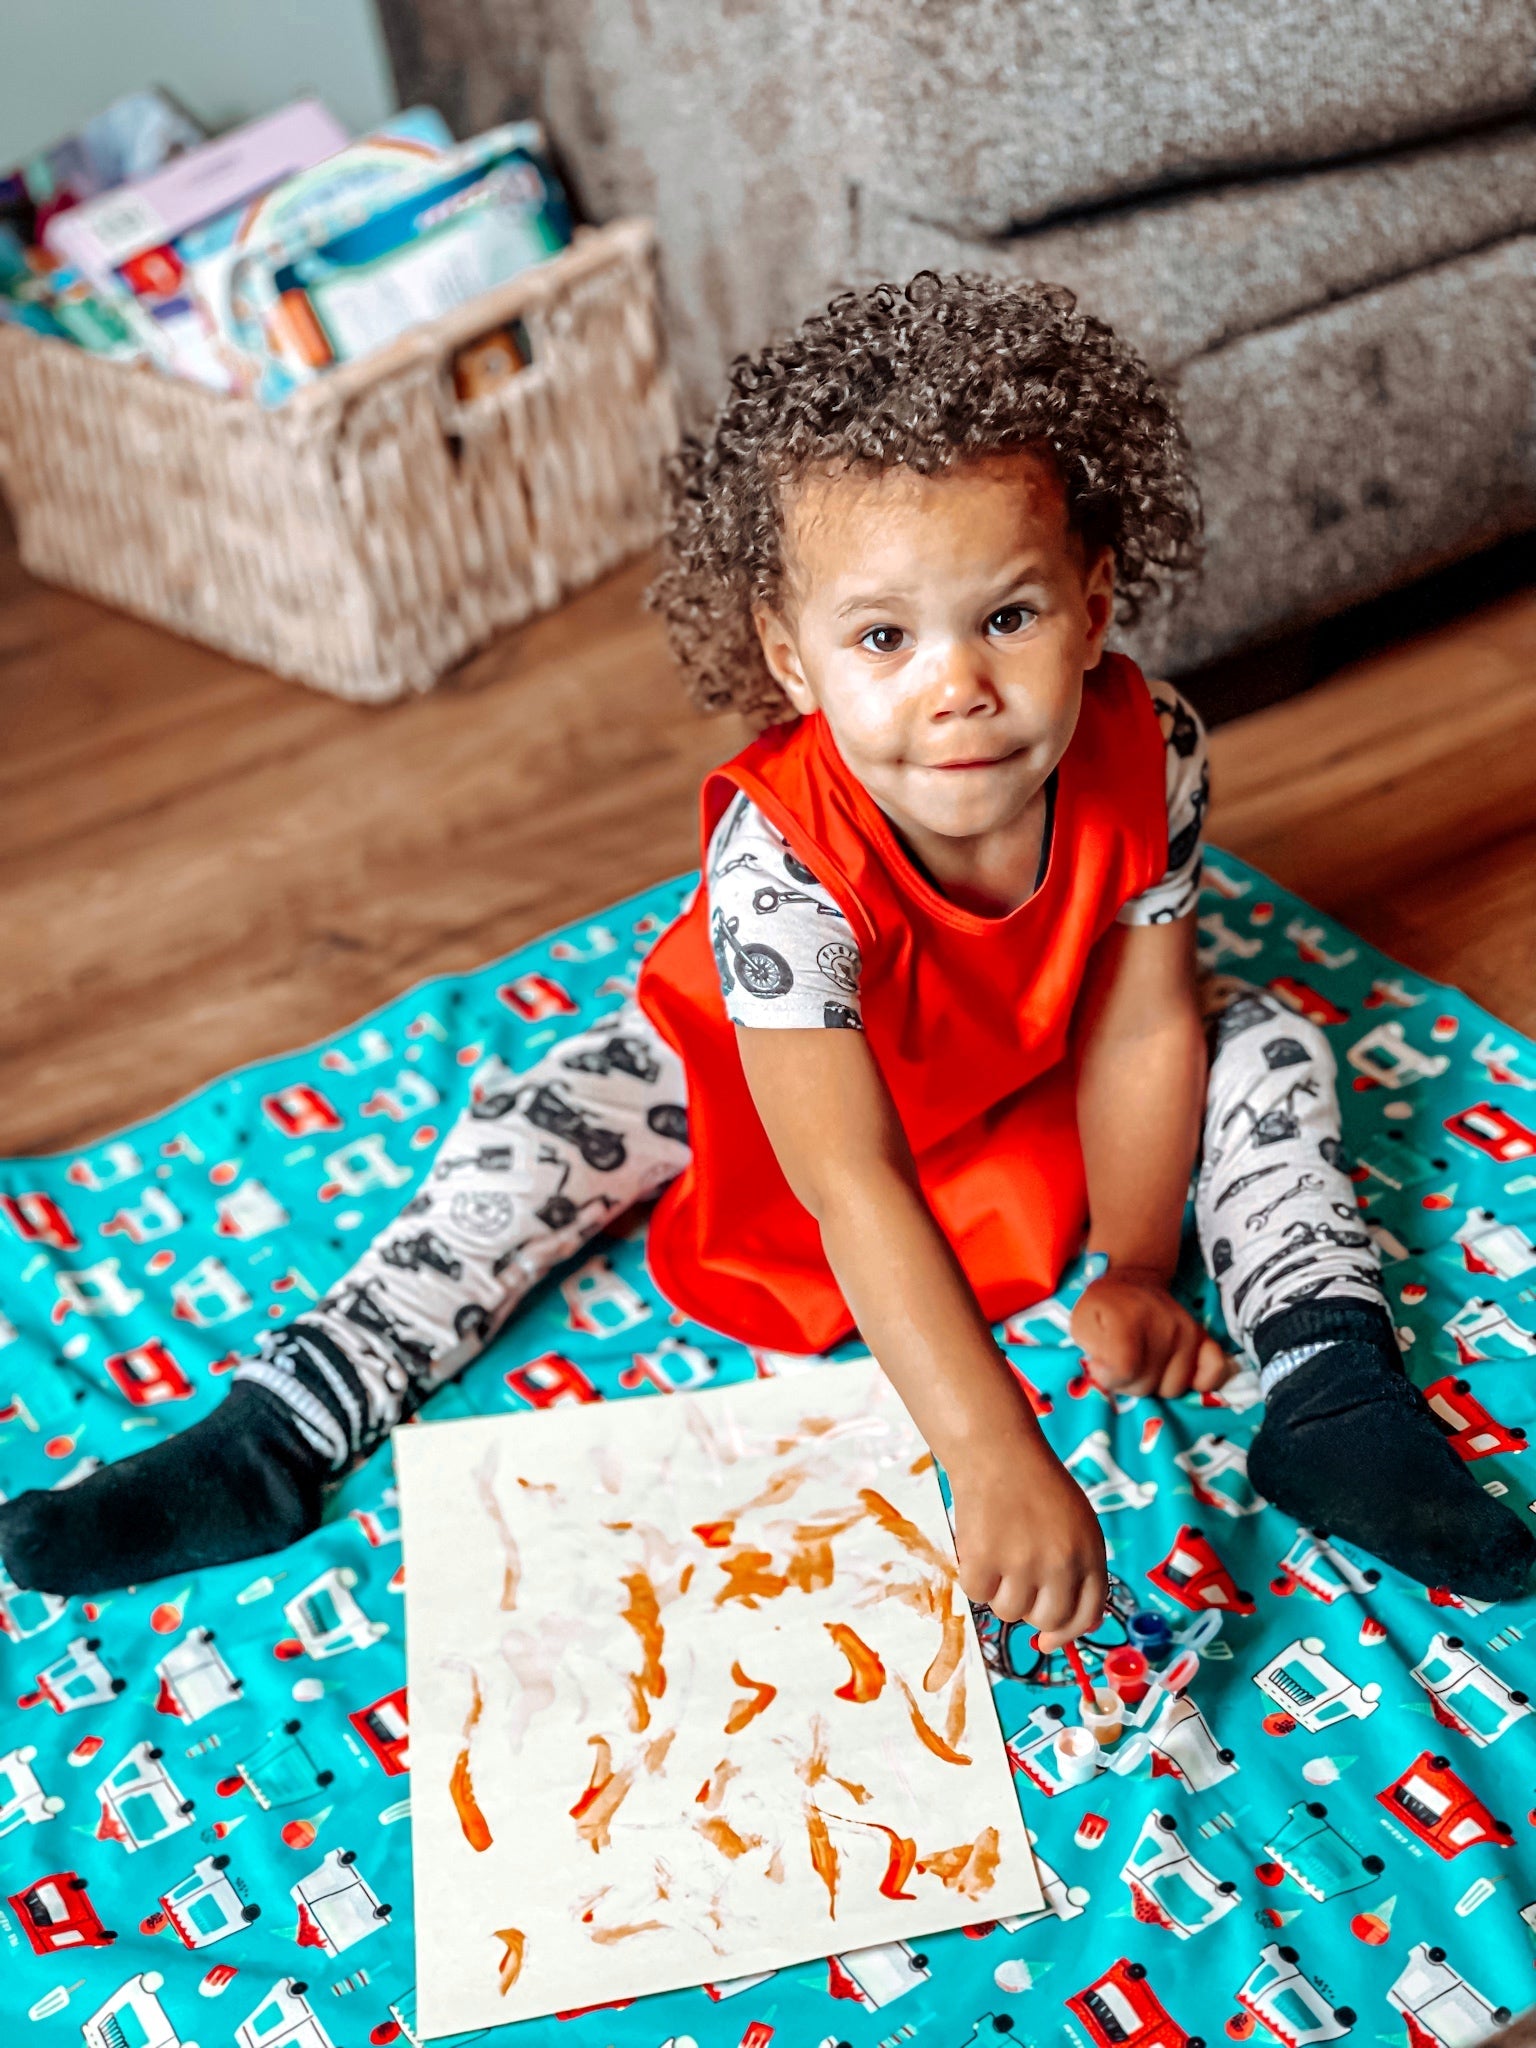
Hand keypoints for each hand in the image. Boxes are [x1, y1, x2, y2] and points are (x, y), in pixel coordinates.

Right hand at [948, 1428, 1106, 1648]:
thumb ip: (1082, 1571)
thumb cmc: (1036, 1487)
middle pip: (1046, 1620)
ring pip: (1009, 1612)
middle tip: (1016, 1581)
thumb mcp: (1077, 1525)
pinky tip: (980, 1545)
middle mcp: (1061, 1564)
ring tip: (999, 1551)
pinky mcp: (985, 1560)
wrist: (997, 1451)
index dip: (1067, 1633)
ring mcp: (1022, 1564)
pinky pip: (977, 1594)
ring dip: (1000, 1591)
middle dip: (1029, 1610)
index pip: (1087, 1615)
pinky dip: (974, 1576)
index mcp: (1090, 1553)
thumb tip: (1078, 1627)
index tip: (1048, 1640)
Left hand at [1071, 1265, 1232, 1398]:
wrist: (1133, 1281)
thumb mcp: (1081, 1323)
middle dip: (1128, 1383)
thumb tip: (1109, 1372)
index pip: (1126, 1370)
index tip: (1100, 1365)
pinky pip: (1213, 1373)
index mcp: (1130, 1319)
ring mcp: (1188, 1332)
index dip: (1109, 1377)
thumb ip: (1091, 1351)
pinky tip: (1174, 1371)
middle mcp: (1165, 1325)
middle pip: (1148, 1385)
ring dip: (1155, 1384)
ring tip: (1143, 1364)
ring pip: (1173, 1388)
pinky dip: (1198, 1381)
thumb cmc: (1103, 1307)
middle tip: (1120, 1363)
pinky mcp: (1204, 1338)